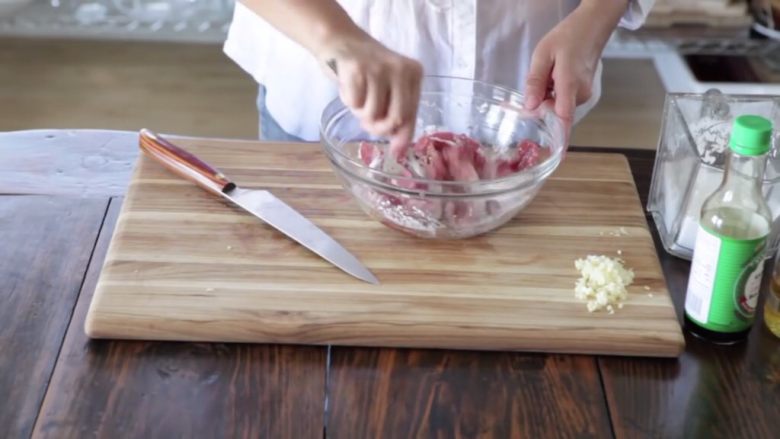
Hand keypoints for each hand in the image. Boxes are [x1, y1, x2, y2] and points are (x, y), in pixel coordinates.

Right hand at [319, 33, 422, 157]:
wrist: (340, 40)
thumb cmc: (367, 71)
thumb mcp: (389, 92)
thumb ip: (399, 120)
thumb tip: (399, 152)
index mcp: (414, 73)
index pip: (411, 115)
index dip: (400, 134)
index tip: (395, 150)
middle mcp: (400, 69)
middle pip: (395, 119)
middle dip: (378, 127)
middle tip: (366, 120)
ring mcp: (379, 68)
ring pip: (372, 114)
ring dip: (360, 112)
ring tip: (358, 95)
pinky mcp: (357, 69)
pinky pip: (354, 104)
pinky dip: (348, 101)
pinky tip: (348, 85)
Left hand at [524, 1, 626, 129]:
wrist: (592, 27)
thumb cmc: (567, 37)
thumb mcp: (543, 55)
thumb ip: (535, 82)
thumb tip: (529, 106)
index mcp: (570, 85)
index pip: (563, 118)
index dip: (555, 134)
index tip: (548, 146)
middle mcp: (580, 95)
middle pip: (554, 114)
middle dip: (537, 108)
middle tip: (520, 96)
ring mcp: (584, 95)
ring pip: (557, 108)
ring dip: (544, 100)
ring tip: (541, 79)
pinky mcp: (583, 93)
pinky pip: (563, 101)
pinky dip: (551, 96)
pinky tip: (548, 80)